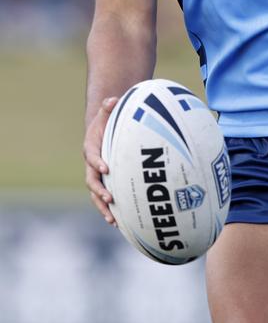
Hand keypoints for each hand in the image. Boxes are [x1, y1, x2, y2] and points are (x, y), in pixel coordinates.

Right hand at [83, 96, 117, 225]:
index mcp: (91, 148)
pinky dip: (111, 209)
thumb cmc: (108, 120)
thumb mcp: (107, 111)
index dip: (98, 162)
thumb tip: (113, 100)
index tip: (106, 168)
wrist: (104, 129)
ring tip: (113, 220)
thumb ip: (109, 106)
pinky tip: (120, 223)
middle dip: (100, 191)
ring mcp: (98, 175)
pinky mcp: (105, 182)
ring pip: (97, 194)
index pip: (92, 156)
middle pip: (92, 181)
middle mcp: (92, 165)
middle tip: (110, 199)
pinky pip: (106, 197)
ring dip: (104, 207)